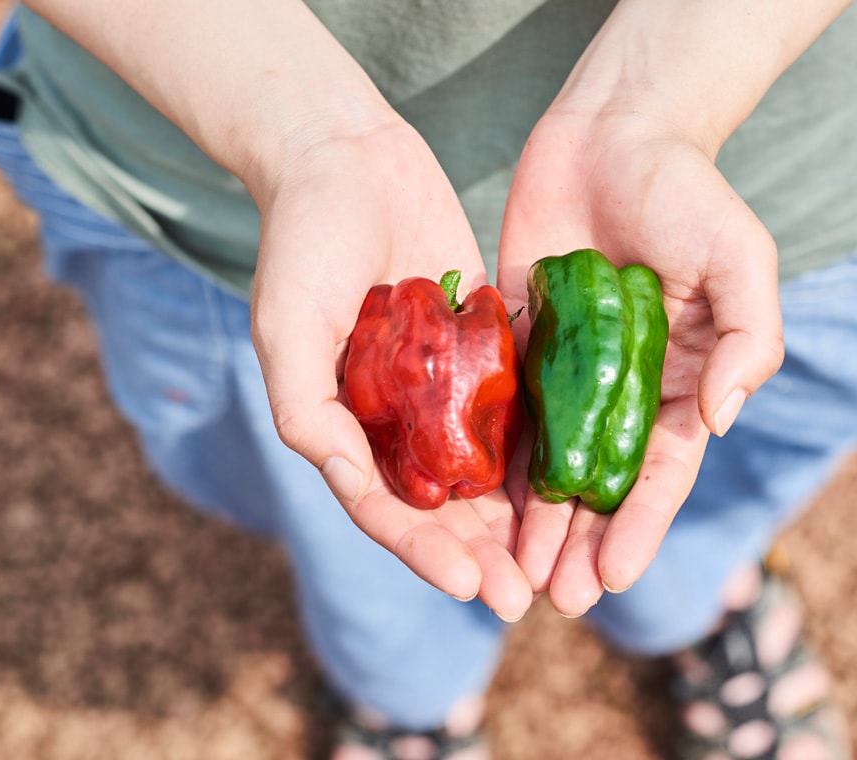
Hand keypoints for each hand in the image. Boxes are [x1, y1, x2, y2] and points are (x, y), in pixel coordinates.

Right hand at [249, 117, 533, 621]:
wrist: (344, 156)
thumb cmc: (301, 242)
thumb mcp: (286, 327)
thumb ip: (306, 409)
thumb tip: (347, 480)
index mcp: (342, 424)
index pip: (384, 506)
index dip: (422, 550)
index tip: (467, 584)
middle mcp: (391, 415)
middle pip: (438, 502)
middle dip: (476, 552)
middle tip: (520, 597)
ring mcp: (437, 383)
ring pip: (480, 466)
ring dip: (511, 518)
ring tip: (549, 560)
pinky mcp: (478, 345)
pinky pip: (509, 405)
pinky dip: (532, 446)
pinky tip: (570, 478)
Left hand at [497, 111, 784, 616]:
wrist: (613, 130)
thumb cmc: (687, 192)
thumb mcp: (740, 259)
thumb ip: (746, 339)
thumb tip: (720, 420)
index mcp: (679, 380)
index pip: (660, 472)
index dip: (638, 527)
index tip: (612, 577)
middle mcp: (620, 388)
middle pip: (599, 482)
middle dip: (580, 543)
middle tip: (555, 598)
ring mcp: (566, 369)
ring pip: (547, 461)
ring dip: (533, 522)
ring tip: (514, 577)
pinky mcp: (517, 342)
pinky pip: (500, 409)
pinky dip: (491, 459)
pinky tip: (474, 504)